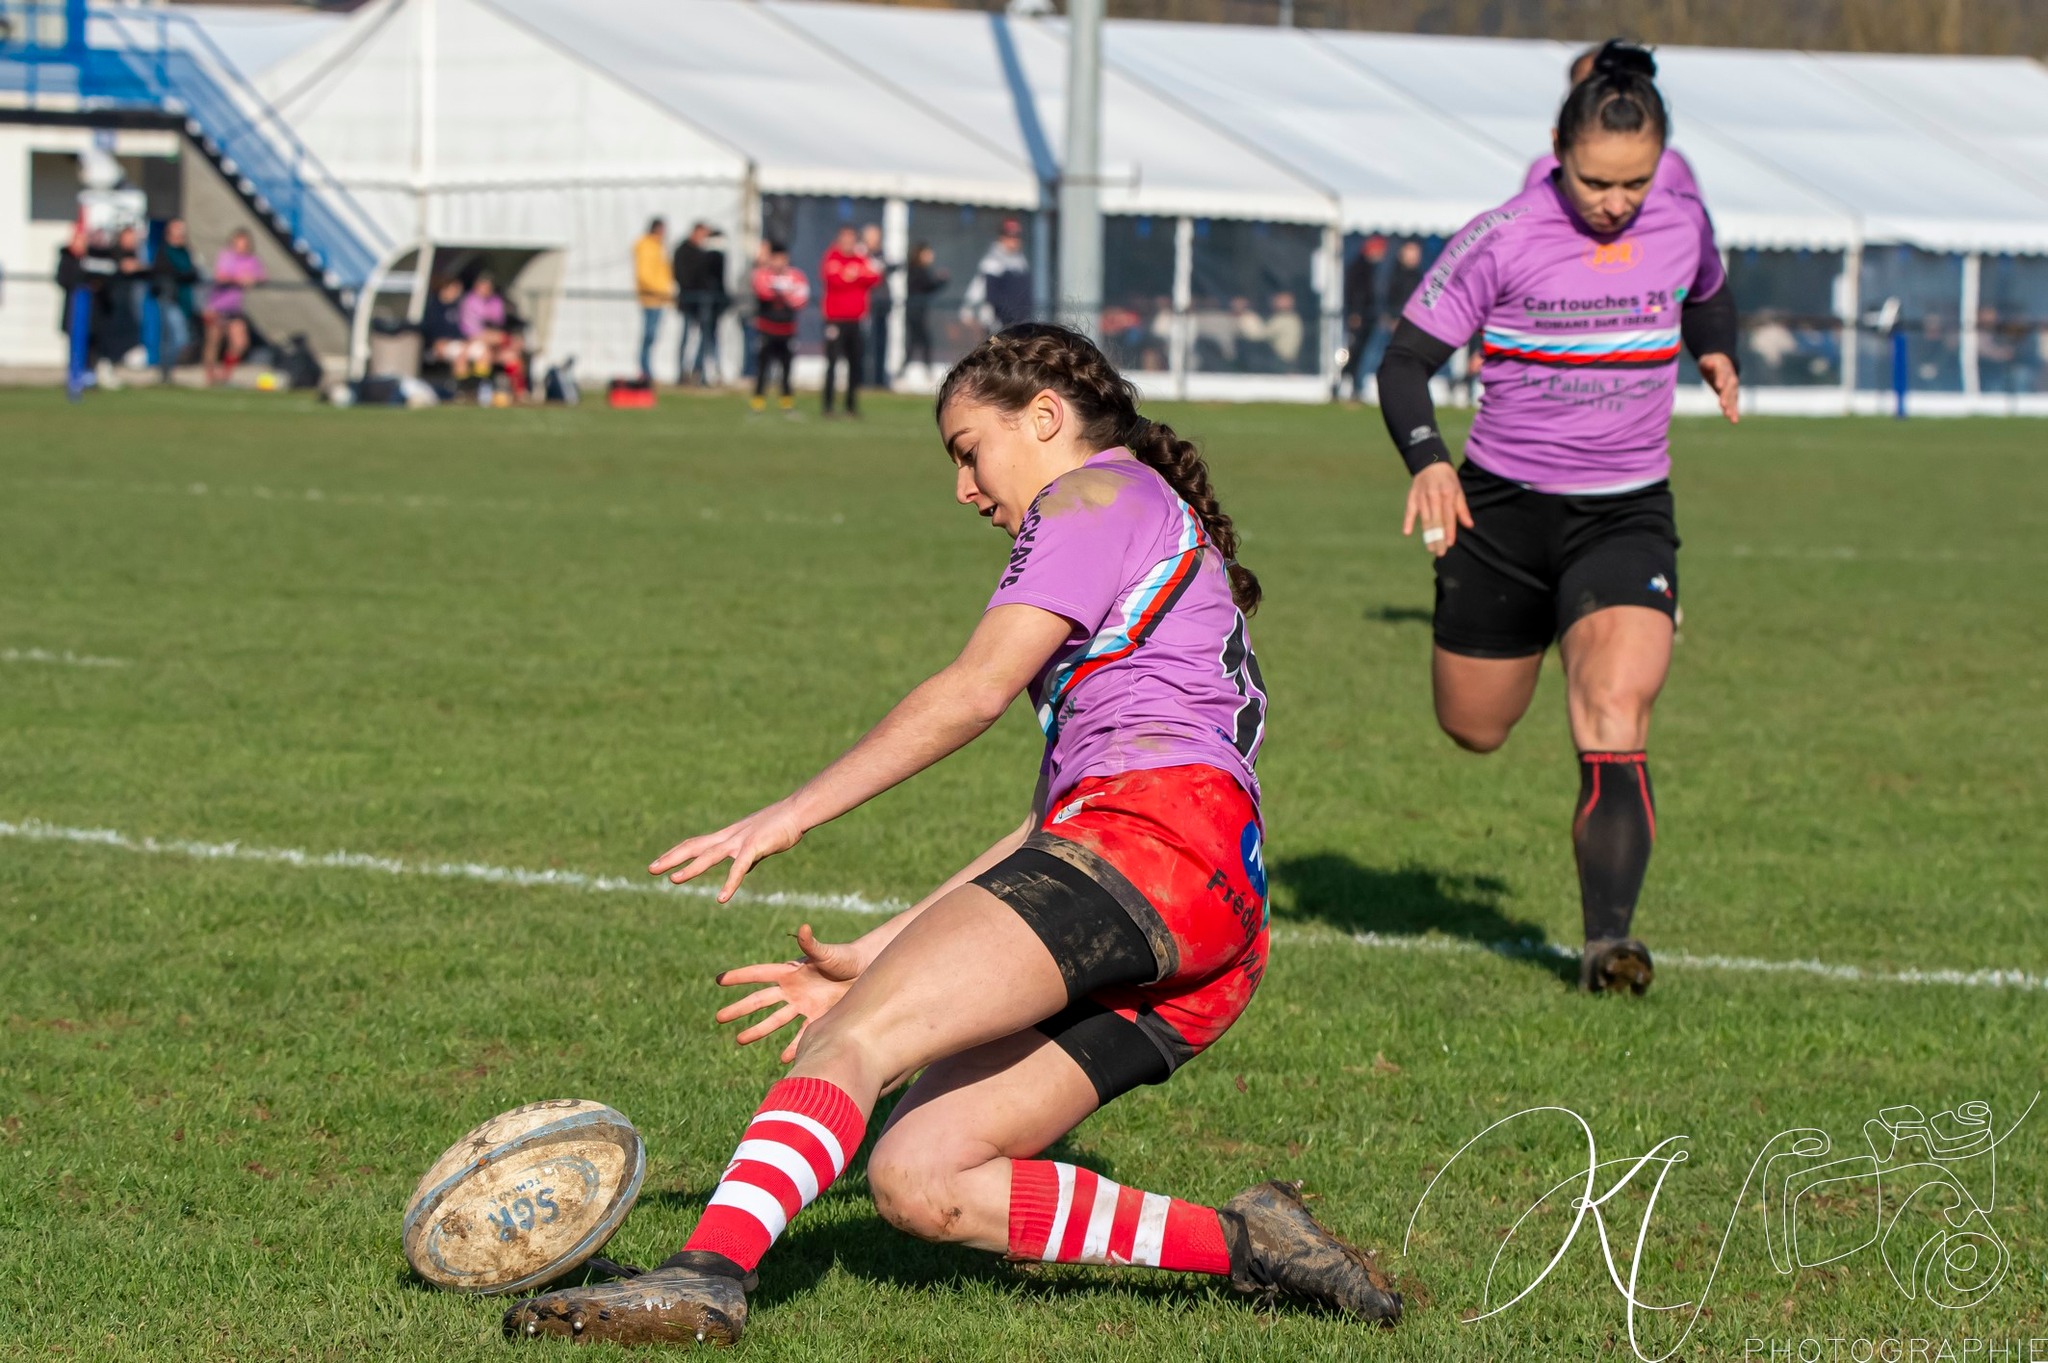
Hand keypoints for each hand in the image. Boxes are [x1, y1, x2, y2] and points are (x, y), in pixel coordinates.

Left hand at [649, 799, 805, 901]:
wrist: (797, 812)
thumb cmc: (780, 826)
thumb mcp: (758, 844)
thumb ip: (747, 857)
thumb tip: (742, 869)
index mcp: (728, 836)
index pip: (695, 844)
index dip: (676, 853)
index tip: (660, 863)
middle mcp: (728, 837)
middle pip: (694, 847)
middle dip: (671, 858)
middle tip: (651, 869)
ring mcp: (740, 841)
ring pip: (709, 856)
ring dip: (690, 868)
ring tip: (673, 880)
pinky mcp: (754, 847)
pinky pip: (739, 868)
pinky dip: (729, 883)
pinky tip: (721, 898)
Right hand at [714, 925, 865, 1061]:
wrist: (866, 972)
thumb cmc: (845, 957)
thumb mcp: (827, 952)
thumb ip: (812, 944)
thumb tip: (803, 928)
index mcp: (790, 971)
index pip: (760, 973)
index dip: (740, 976)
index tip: (719, 980)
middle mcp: (792, 990)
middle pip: (760, 1001)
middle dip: (739, 1009)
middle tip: (718, 1017)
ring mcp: (803, 1005)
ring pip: (775, 1021)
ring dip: (757, 1030)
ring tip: (739, 1039)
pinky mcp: (818, 1018)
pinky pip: (801, 1035)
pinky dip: (793, 1047)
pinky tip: (783, 1059)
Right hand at [1402, 461, 1472, 557]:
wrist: (1431, 463)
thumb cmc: (1448, 480)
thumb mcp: (1458, 491)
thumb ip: (1462, 509)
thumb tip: (1469, 525)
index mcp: (1448, 494)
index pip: (1449, 516)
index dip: (1449, 530)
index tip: (1449, 544)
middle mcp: (1434, 496)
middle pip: (1436, 521)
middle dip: (1438, 538)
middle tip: (1439, 553)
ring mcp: (1422, 497)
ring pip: (1425, 519)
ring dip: (1427, 535)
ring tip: (1430, 548)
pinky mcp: (1412, 497)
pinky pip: (1409, 510)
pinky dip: (1408, 521)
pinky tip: (1407, 532)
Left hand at [1699, 353, 1739, 423]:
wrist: (1724, 363)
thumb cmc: (1711, 362)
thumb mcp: (1707, 361)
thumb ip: (1709, 363)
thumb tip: (1710, 363)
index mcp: (1724, 369)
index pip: (1722, 374)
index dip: (1721, 380)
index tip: (1719, 386)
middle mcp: (1731, 379)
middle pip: (1729, 388)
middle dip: (1726, 396)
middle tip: (1722, 405)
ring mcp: (1733, 387)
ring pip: (1733, 397)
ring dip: (1731, 407)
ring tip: (1729, 416)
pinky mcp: (1733, 395)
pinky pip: (1734, 404)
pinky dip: (1734, 412)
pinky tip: (1734, 421)